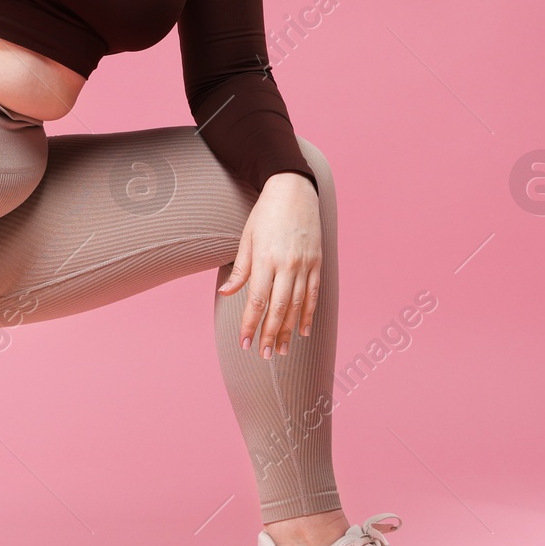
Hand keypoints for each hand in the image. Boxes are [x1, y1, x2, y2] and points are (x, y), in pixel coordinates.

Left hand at [217, 171, 321, 358]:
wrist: (293, 190)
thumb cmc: (265, 213)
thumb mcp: (246, 237)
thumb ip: (240, 269)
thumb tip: (227, 294)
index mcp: (265, 258)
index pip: (257, 301)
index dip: (250, 324)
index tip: (244, 343)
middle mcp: (287, 264)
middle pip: (278, 309)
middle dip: (269, 335)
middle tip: (264, 355)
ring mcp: (305, 264)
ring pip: (297, 305)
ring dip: (289, 330)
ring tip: (282, 350)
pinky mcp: (317, 262)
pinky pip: (313, 294)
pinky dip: (308, 314)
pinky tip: (303, 330)